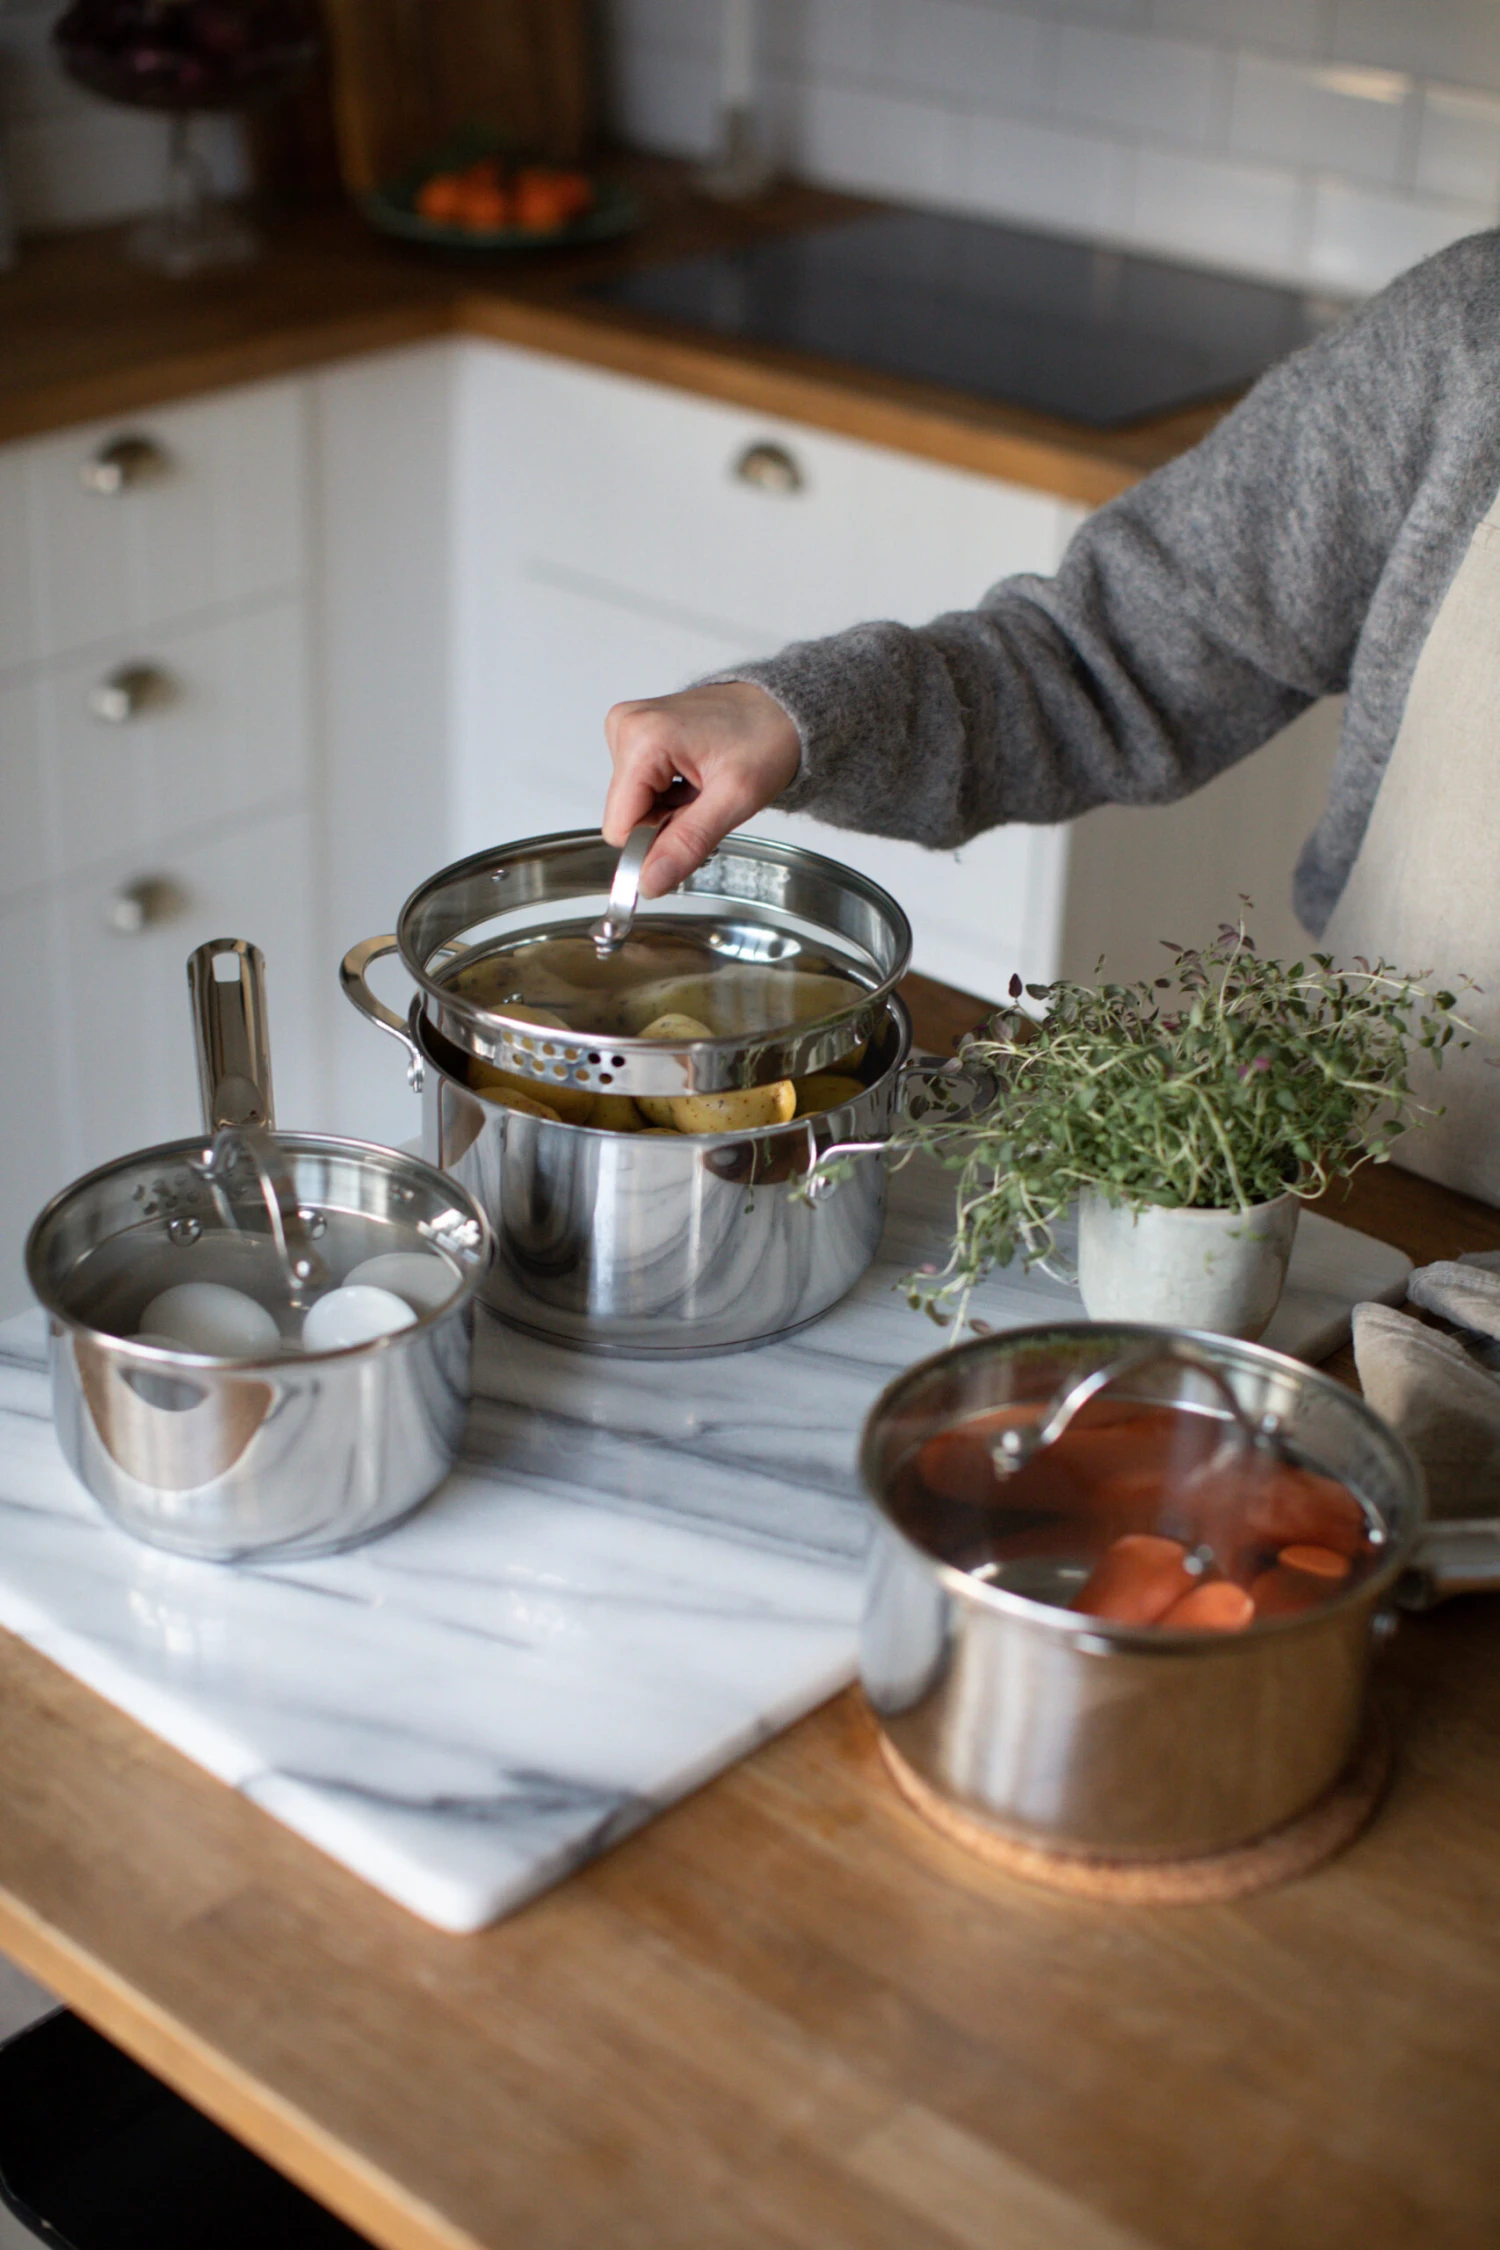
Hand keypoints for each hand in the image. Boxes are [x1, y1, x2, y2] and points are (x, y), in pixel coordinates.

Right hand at [602, 682, 800, 897]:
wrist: (781, 710)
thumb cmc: (767, 738)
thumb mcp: (734, 799)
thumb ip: (687, 843)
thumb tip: (650, 881)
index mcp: (642, 738)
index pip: (620, 827)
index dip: (655, 843)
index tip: (693, 830)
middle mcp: (626, 727)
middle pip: (626, 817)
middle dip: (666, 824)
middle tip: (706, 803)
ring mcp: (628, 729)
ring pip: (633, 807)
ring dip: (670, 810)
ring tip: (704, 786)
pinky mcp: (636, 735)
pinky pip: (639, 789)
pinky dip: (669, 795)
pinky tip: (694, 778)